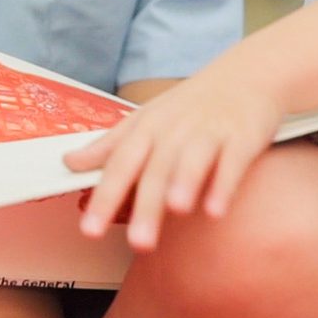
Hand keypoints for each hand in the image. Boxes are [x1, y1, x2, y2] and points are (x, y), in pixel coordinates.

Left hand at [64, 70, 284, 250]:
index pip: (120, 165)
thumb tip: (70, 162)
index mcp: (146, 128)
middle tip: (138, 243)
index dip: (104, 197)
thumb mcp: (146, 119)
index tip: (90, 230)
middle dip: (145, 205)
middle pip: (155, 169)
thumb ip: (111, 145)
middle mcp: (174, 130)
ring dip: (184, 184)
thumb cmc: (191, 105)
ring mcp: (209, 132)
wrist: (247, 73)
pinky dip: (224, 184)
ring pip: (193, 160)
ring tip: (175, 211)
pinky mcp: (242, 137)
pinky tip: (216, 209)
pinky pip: (232, 162)